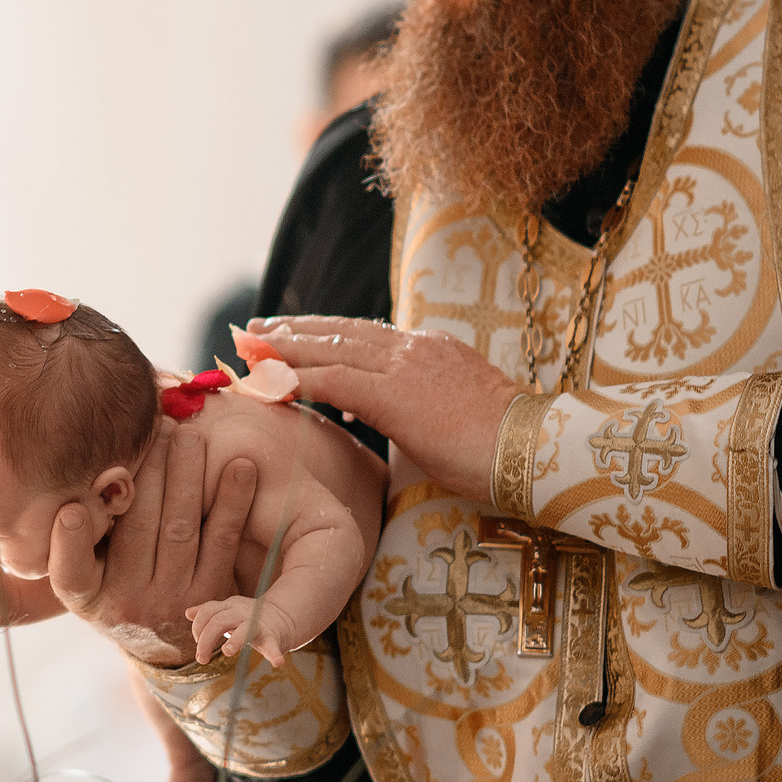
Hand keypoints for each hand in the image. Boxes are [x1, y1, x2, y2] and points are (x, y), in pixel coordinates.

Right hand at [47, 421, 258, 667]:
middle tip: (156, 428)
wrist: (164, 644)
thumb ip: (73, 538)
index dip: (70, 542)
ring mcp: (174, 599)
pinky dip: (232, 502)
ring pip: (180, 531)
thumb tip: (74, 474)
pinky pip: (223, 542)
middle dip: (147, 474)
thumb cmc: (113, 589)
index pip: (71, 572)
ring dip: (187, 478)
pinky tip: (241, 467)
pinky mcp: (214, 594)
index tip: (72, 509)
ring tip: (190, 436)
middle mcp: (127, 602)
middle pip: (136, 532)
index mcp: (86, 595)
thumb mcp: (83, 577)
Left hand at [184, 595, 294, 667]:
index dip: (198, 626)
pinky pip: (272, 645)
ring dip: (235, 641)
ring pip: (243, 630)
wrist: (282, 617)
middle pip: (218, 621)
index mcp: (229, 606)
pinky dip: (275, 654)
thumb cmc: (249, 617)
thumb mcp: (228, 611)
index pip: (207, 611)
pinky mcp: (271, 637)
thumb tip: (188, 612)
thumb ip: (209, 612)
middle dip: (205, 641)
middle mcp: (242, 612)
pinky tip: (278, 662)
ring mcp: (257, 624)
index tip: (197, 642)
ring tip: (228, 651)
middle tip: (201, 660)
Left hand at [251, 316, 521, 501]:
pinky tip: (270, 382)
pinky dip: (297, 379)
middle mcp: (415, 349)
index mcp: (431, 351)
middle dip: (292, 330)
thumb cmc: (498, 450)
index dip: (323, 335)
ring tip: (249, 349)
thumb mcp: (447, 420)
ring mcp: (406, 366)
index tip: (290, 336)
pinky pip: (333, 380)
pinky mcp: (396, 393)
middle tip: (252, 330)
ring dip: (284, 348)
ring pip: (330, 348)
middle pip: (340, 332)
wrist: (533, 452)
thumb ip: (408, 413)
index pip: (364, 337)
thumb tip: (371, 417)